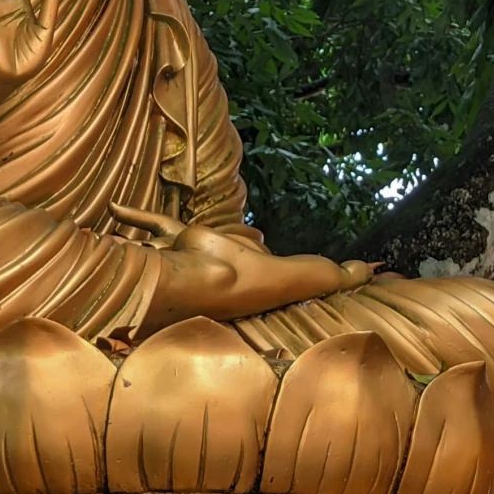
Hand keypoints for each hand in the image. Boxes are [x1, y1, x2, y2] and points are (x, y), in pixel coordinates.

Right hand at [110, 204, 378, 291]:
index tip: (284, 253)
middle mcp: (225, 261)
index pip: (272, 262)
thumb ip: (343, 273)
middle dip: (238, 246)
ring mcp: (197, 251)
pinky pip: (153, 223)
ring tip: (170, 230)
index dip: (280, 260)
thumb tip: (379, 270)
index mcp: (257, 272)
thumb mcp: (310, 275)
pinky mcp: (176, 239)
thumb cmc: (255, 285)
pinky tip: (114, 208)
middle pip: (235, 246)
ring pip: (189, 236)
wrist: (207, 280)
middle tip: (246, 239)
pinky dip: (135, 215)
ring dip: (175, 236)